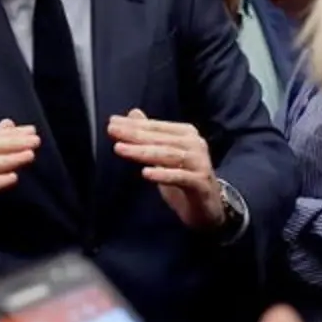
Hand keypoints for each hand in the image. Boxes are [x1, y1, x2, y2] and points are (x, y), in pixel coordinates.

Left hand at [108, 109, 222, 229]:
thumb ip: (150, 135)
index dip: (134, 124)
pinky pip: (180, 177)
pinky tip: (145, 173)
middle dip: (134, 135)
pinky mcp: (201, 183)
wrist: (209, 207)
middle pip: (160, 139)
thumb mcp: (164, 155)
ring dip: (142, 152)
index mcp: (186, 134)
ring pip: (168, 155)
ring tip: (120, 149)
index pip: (156, 127)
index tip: (112, 122)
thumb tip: (133, 113)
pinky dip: (163, 175)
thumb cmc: (183, 178)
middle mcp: (195, 145)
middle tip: (112, 131)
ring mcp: (200, 164)